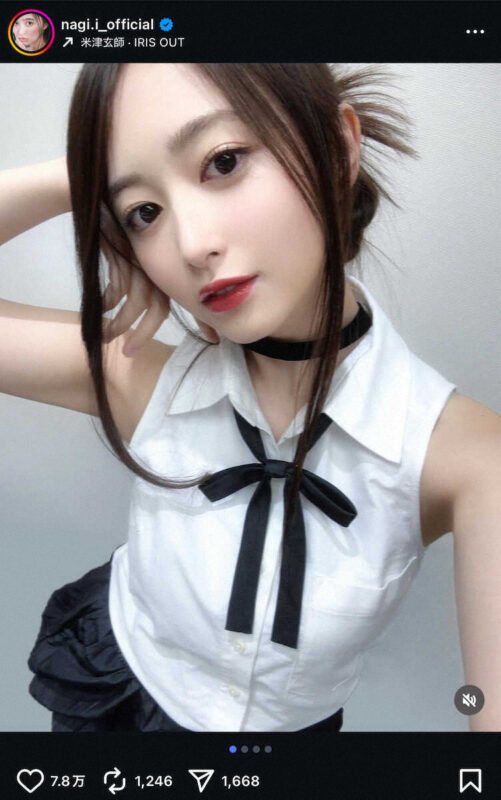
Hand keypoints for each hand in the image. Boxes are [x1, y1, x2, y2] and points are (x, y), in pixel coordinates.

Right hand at [101, 237, 218, 355]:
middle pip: (159, 308)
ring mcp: (143, 261)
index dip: (202, 320)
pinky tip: (101, 309)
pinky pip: (117, 288)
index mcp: (172, 266)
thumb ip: (147, 281)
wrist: (103, 196)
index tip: (214, 341)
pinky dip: (107, 303)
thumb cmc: (123, 228)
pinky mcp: (124, 256)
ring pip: (135, 303)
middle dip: (145, 333)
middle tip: (130, 353)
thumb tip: (150, 311)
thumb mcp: (141, 254)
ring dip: (119, 323)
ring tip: (106, 337)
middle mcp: (161, 265)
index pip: (191, 297)